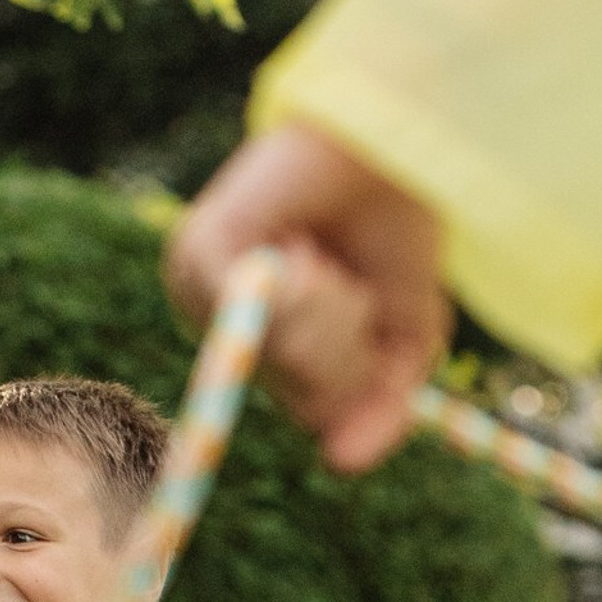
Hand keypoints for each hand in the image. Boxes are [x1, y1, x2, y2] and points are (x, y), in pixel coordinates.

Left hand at [165, 123, 449, 474]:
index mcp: (257, 338)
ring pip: (280, 356)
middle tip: (343, 276)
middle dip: (344, 341)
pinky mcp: (195, 254)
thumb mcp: (407, 332)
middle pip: (295, 387)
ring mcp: (195, 288)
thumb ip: (382, 404)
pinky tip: (300, 248)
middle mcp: (215, 317)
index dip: (355, 374)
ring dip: (327, 312)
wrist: (388, 137)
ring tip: (319, 254)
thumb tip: (340, 464)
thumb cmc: (392, 225)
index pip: (308, 404)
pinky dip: (302, 288)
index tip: (369, 315)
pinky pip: (261, 314)